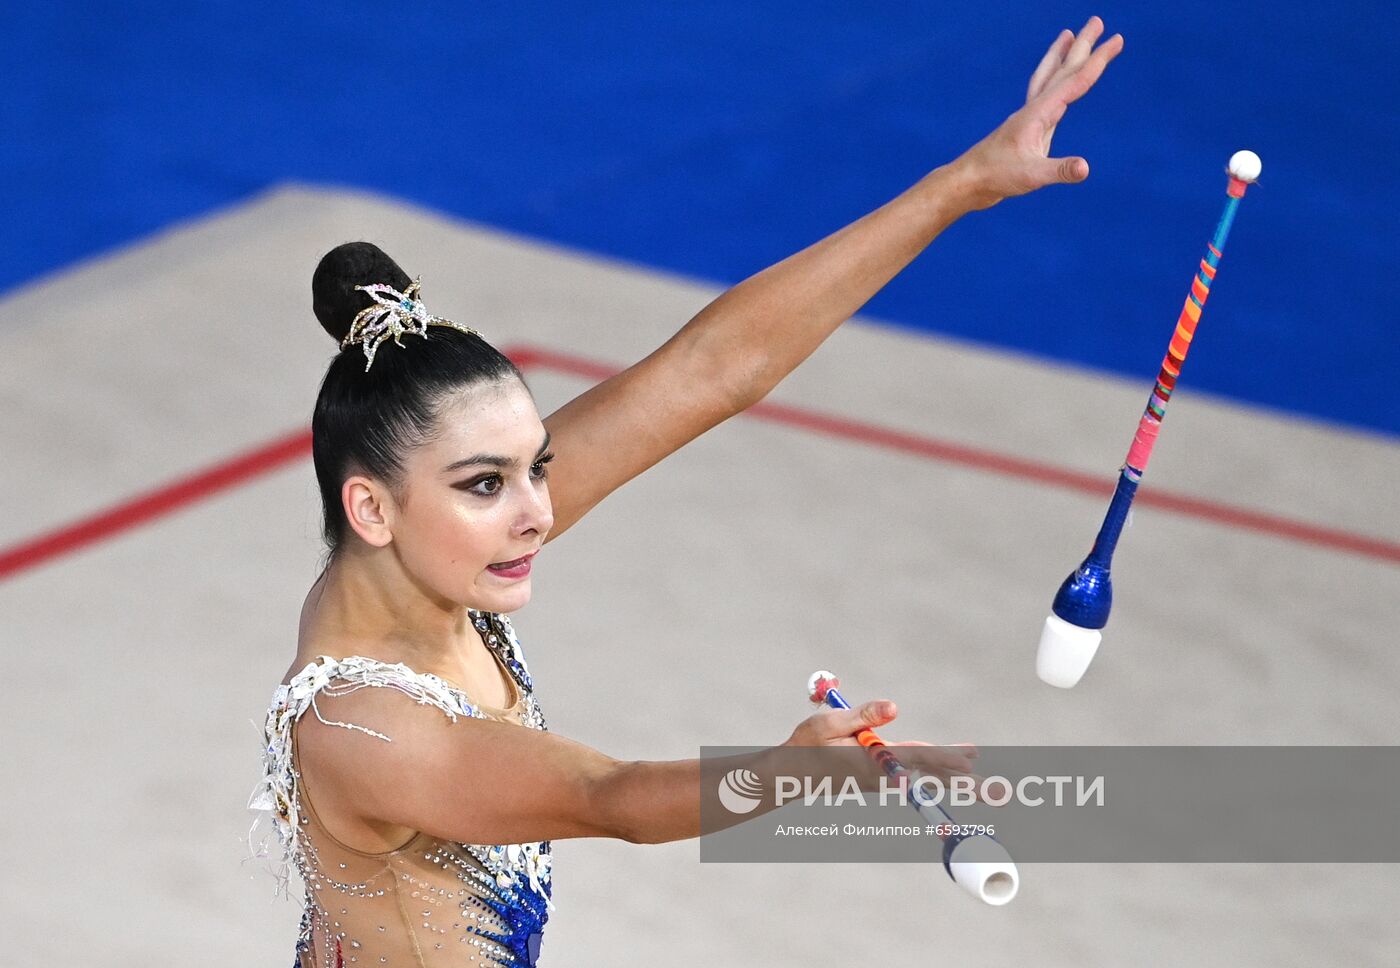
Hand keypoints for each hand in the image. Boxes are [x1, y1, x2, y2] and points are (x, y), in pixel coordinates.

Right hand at [784, 698, 977, 786]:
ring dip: (959, 781)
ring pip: (928, 779)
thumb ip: (862, 716)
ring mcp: (884, 781)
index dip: (944, 757)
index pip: (916, 757)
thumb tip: (894, 707)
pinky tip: (960, 771)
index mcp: (872, 761)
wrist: (789, 777)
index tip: (970, 761)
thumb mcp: (828, 722)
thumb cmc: (805, 746)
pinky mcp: (882, 779)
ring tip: (991, 784)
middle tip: (1002, 794)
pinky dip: (941, 774)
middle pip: (932, 778)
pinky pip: (918, 777)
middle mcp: (884, 776)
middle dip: (966, 786)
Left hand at [951, 16, 1124, 210]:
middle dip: (1083, 46)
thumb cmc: (996, 177)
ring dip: (1060, 55)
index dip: (1098, 61)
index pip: (1075, 81)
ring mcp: (1027, 117)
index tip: (1117, 39)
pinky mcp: (1024, 128)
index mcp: (1039, 113)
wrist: (968, 183)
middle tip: (1098, 20)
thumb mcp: (1032, 176)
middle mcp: (1033, 109)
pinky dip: (1050, 81)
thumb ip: (1059, 170)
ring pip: (1048, 77)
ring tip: (1068, 35)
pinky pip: (1041, 95)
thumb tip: (1084, 168)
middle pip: (1062, 70)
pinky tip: (1054, 85)